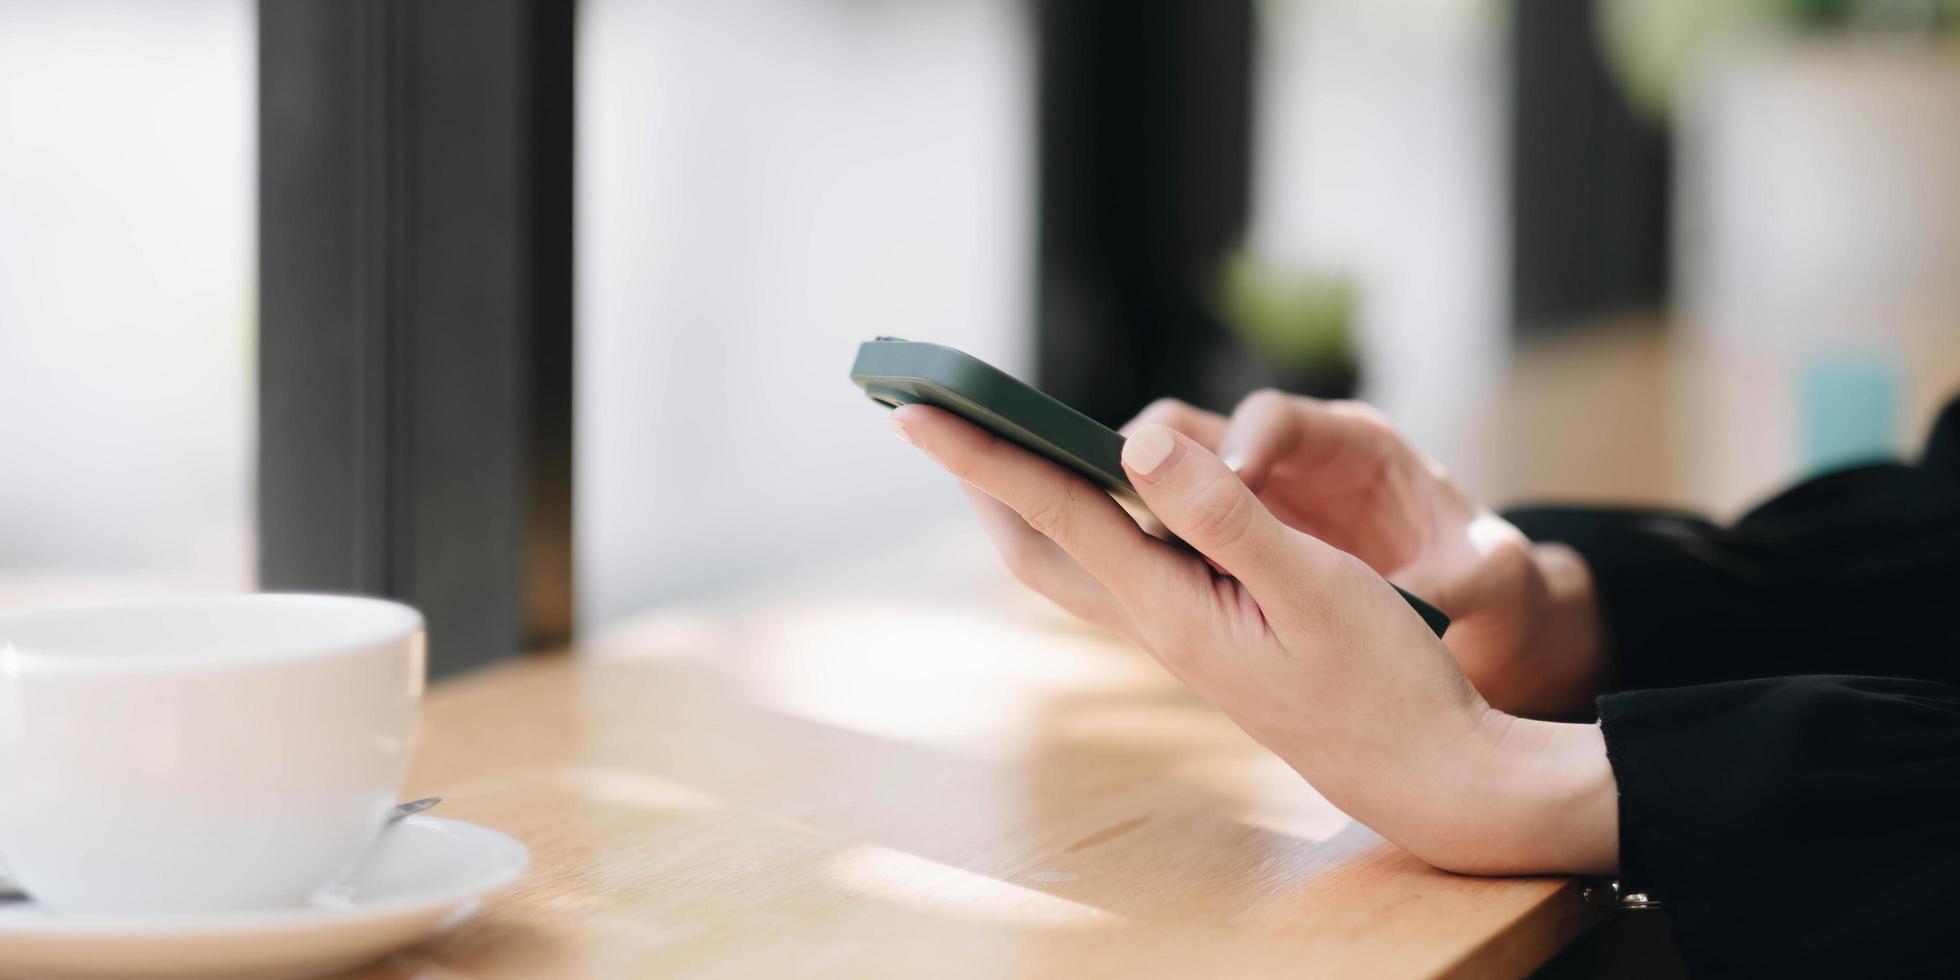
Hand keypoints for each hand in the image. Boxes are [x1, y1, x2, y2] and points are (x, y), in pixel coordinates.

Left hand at [891, 405, 1616, 875]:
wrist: (1427, 776)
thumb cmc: (1386, 682)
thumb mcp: (1316, 588)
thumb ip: (1227, 517)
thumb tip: (1136, 444)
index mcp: (1171, 608)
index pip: (1054, 511)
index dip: (981, 454)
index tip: (913, 410)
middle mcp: (1158, 624)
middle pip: (1036, 546)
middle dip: (981, 478)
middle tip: (930, 414)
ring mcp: (1180, 635)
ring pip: (1075, 560)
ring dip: (1029, 498)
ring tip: (995, 439)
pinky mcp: (1208, 637)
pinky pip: (1124, 567)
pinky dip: (1094, 517)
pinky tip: (1108, 490)